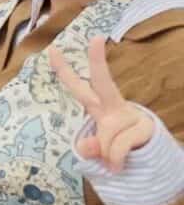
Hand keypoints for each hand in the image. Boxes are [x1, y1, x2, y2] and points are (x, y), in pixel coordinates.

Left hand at [50, 37, 154, 173]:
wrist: (152, 165)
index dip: (63, 70)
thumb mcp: (99, 152)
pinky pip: (119, 146)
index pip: (78, 87)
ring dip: (106, 154)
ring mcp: (130, 115)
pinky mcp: (146, 127)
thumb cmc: (119, 152)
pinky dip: (115, 160)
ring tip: (113, 161)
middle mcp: (114, 106)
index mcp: (99, 107)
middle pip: (103, 81)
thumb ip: (89, 148)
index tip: (52, 50)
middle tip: (95, 39)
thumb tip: (88, 146)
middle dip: (97, 60)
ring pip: (107, 133)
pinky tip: (119, 165)